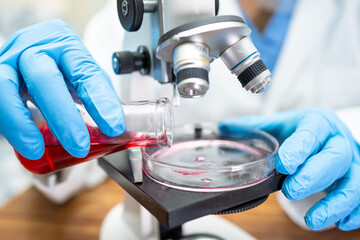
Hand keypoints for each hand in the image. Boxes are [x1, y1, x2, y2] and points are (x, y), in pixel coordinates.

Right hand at [0, 19, 124, 159]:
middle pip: (45, 78)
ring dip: (25, 124)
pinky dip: (13, 125)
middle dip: (64, 116)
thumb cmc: (58, 68)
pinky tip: (28, 144)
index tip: (113, 125)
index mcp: (66, 45)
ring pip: (7, 88)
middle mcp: (35, 48)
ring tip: (40, 149)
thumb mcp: (80, 75)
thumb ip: (96, 96)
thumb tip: (119, 128)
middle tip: (79, 145)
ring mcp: (9, 60)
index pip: (85, 71)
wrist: (27, 56)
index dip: (100, 100)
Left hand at [219, 107, 359, 230]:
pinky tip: (340, 223)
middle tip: (291, 191)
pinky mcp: (357, 179)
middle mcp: (337, 140)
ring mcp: (352, 161)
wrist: (327, 136)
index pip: (311, 134)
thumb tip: (223, 127)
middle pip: (336, 158)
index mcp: (317, 123)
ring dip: (335, 203)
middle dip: (314, 176)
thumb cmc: (302, 132)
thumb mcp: (279, 125)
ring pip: (354, 181)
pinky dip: (354, 212)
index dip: (299, 149)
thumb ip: (253, 127)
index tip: (284, 164)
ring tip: (313, 220)